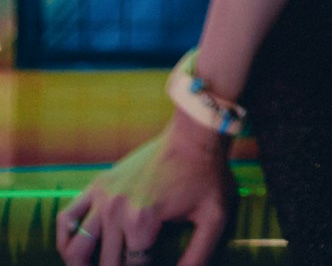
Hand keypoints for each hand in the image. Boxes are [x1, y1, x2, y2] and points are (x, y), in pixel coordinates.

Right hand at [56, 114, 235, 265]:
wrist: (193, 131)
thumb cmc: (207, 174)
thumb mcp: (214, 218)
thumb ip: (197, 256)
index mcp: (142, 222)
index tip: (153, 263)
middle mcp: (116, 210)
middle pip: (106, 264)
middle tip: (135, 261)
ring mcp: (104, 196)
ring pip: (76, 248)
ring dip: (82, 265)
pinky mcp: (99, 184)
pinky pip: (68, 217)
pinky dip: (65, 239)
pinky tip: (75, 251)